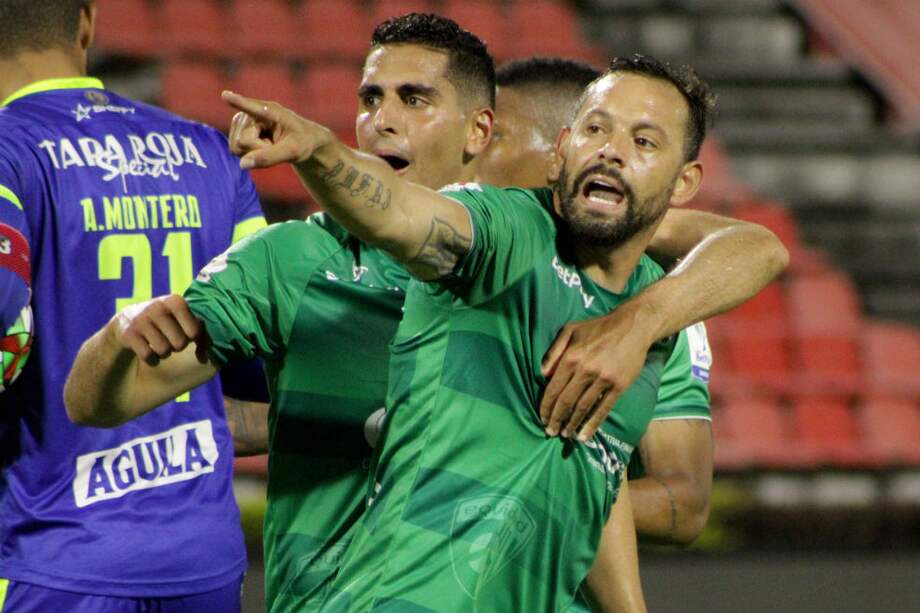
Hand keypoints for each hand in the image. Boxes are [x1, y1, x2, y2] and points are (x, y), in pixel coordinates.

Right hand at [115, 295, 210, 365]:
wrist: (127, 322)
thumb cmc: (165, 323)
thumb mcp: (184, 321)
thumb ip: (201, 335)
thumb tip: (204, 357)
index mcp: (176, 301)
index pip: (195, 332)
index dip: (191, 338)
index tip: (184, 332)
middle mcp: (158, 307)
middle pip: (180, 344)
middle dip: (176, 346)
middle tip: (168, 337)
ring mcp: (140, 319)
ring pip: (164, 351)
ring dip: (163, 353)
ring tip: (157, 342)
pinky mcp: (127, 333)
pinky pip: (148, 356)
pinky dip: (150, 358)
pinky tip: (146, 348)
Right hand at [222, 90, 332, 169]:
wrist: (302, 138)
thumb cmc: (301, 142)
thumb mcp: (292, 152)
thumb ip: (269, 157)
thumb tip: (242, 164)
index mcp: (271, 111)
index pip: (252, 107)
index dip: (238, 102)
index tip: (225, 95)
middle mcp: (252, 112)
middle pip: (242, 141)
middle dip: (258, 150)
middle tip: (274, 145)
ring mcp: (242, 121)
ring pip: (236, 147)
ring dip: (253, 152)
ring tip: (269, 145)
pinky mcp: (237, 130)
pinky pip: (235, 150)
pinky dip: (249, 154)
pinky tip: (261, 146)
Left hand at [539, 303, 656, 440]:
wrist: (632, 327)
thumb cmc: (598, 328)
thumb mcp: (570, 330)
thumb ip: (553, 351)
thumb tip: (542, 374)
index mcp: (570, 358)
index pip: (553, 389)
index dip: (546, 407)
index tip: (542, 419)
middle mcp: (585, 370)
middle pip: (566, 402)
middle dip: (556, 420)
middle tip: (551, 432)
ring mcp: (603, 379)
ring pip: (583, 408)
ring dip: (572, 424)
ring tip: (566, 435)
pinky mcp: (618, 386)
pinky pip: (603, 409)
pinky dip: (592, 424)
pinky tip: (585, 435)